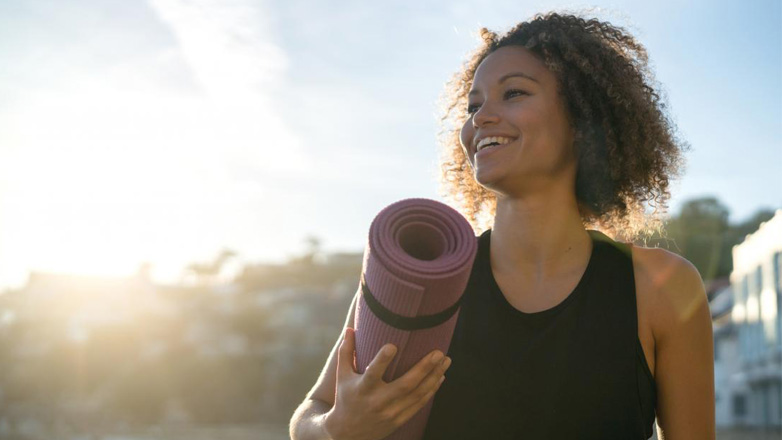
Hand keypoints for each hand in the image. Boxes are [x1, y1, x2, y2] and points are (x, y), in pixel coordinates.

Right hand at [323, 328, 451, 439]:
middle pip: (405, 384)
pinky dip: (432, 390)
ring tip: (446, 360)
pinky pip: (420, 404)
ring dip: (434, 376)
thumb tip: (350, 328)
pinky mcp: (399, 420)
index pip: (373, 373)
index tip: (393, 345)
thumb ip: (346, 352)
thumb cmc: (345, 399)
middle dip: (424, 368)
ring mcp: (391, 413)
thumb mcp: (342, 376)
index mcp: (363, 388)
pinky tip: (440, 377)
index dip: (382, 360)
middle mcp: (378, 401)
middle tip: (438, 352)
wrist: (347, 434)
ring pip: (418, 394)